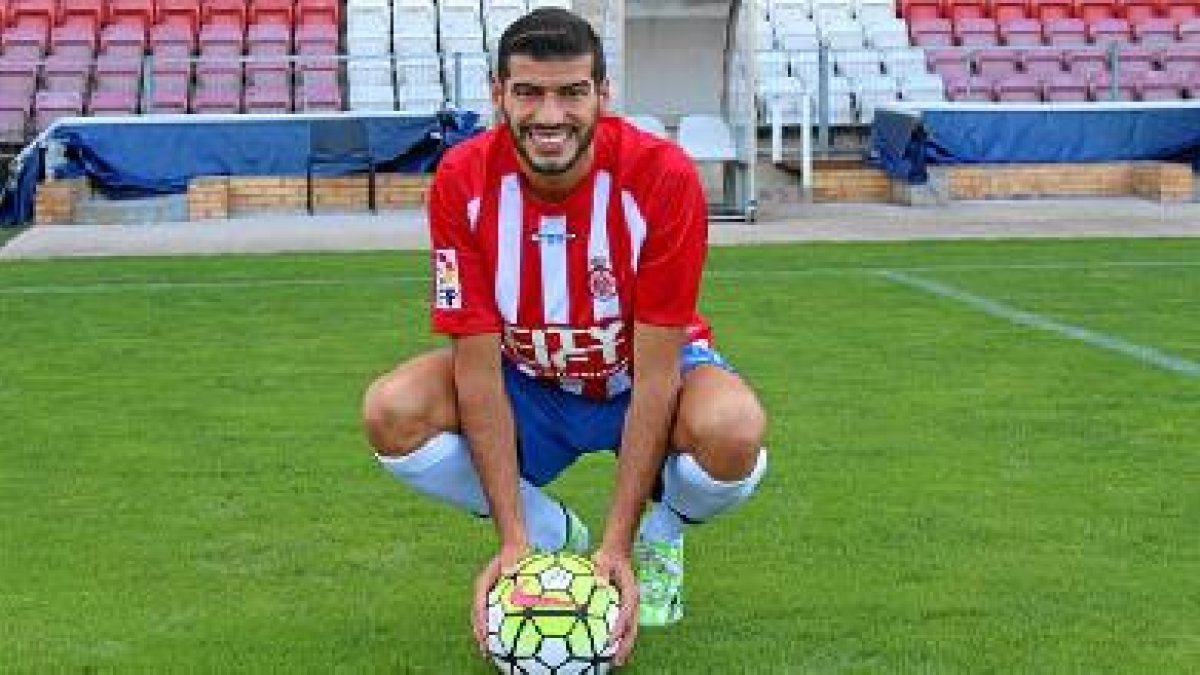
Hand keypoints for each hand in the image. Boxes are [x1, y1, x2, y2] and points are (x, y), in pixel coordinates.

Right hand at [472, 542, 528, 654]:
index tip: (483, 634)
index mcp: (482, 584)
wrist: (513, 548)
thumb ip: (509, 562)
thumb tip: (509, 570)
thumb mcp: (511, 554)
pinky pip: (495, 618)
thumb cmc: (513, 552)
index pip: (478, 605)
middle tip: (485, 650)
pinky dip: (497, 630)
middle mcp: (482, 593)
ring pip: (483, 620)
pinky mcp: (496, 602)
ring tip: (490, 653)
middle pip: (478, 617)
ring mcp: (488, 598)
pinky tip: (505, 643)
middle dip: (480, 634)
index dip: (480, 621)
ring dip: (485, 636)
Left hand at [592, 546, 638, 666]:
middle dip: (627, 644)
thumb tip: (599, 583)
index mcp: (631, 591)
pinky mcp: (625, 609)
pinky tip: (612, 650)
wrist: (617, 553)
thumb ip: (601, 570)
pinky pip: (625, 626)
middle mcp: (633, 602)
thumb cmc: (609, 557)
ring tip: (616, 662)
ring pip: (631, 629)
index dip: (620, 626)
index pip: (627, 611)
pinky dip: (621, 639)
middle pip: (633, 626)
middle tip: (617, 660)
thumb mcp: (603, 560)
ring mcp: (631, 607)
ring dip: (625, 645)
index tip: (612, 639)